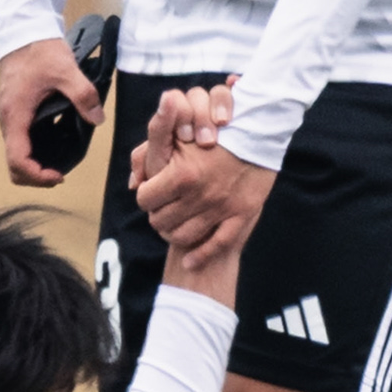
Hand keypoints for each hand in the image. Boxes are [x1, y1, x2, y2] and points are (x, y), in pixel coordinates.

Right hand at [0, 39, 96, 187]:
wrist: (25, 30)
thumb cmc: (40, 50)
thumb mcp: (66, 70)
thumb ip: (83, 95)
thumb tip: (97, 119)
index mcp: (16, 116)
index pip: (17, 160)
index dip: (36, 175)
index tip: (59, 176)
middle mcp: (8, 121)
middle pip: (13, 164)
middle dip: (35, 176)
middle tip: (61, 174)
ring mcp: (11, 117)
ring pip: (16, 153)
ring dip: (35, 164)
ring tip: (61, 162)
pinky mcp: (17, 111)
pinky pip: (22, 140)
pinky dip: (35, 151)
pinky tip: (57, 143)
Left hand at [131, 83, 267, 303]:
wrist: (258, 131)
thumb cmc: (215, 129)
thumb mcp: (178, 133)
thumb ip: (149, 153)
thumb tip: (133, 182)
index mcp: (181, 175)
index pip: (145, 199)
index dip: (146, 195)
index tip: (151, 192)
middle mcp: (199, 195)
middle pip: (160, 221)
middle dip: (158, 214)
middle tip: (163, 208)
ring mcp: (221, 208)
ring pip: (182, 237)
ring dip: (173, 234)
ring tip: (175, 225)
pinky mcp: (241, 215)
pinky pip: (216, 245)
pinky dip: (199, 257)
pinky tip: (189, 262)